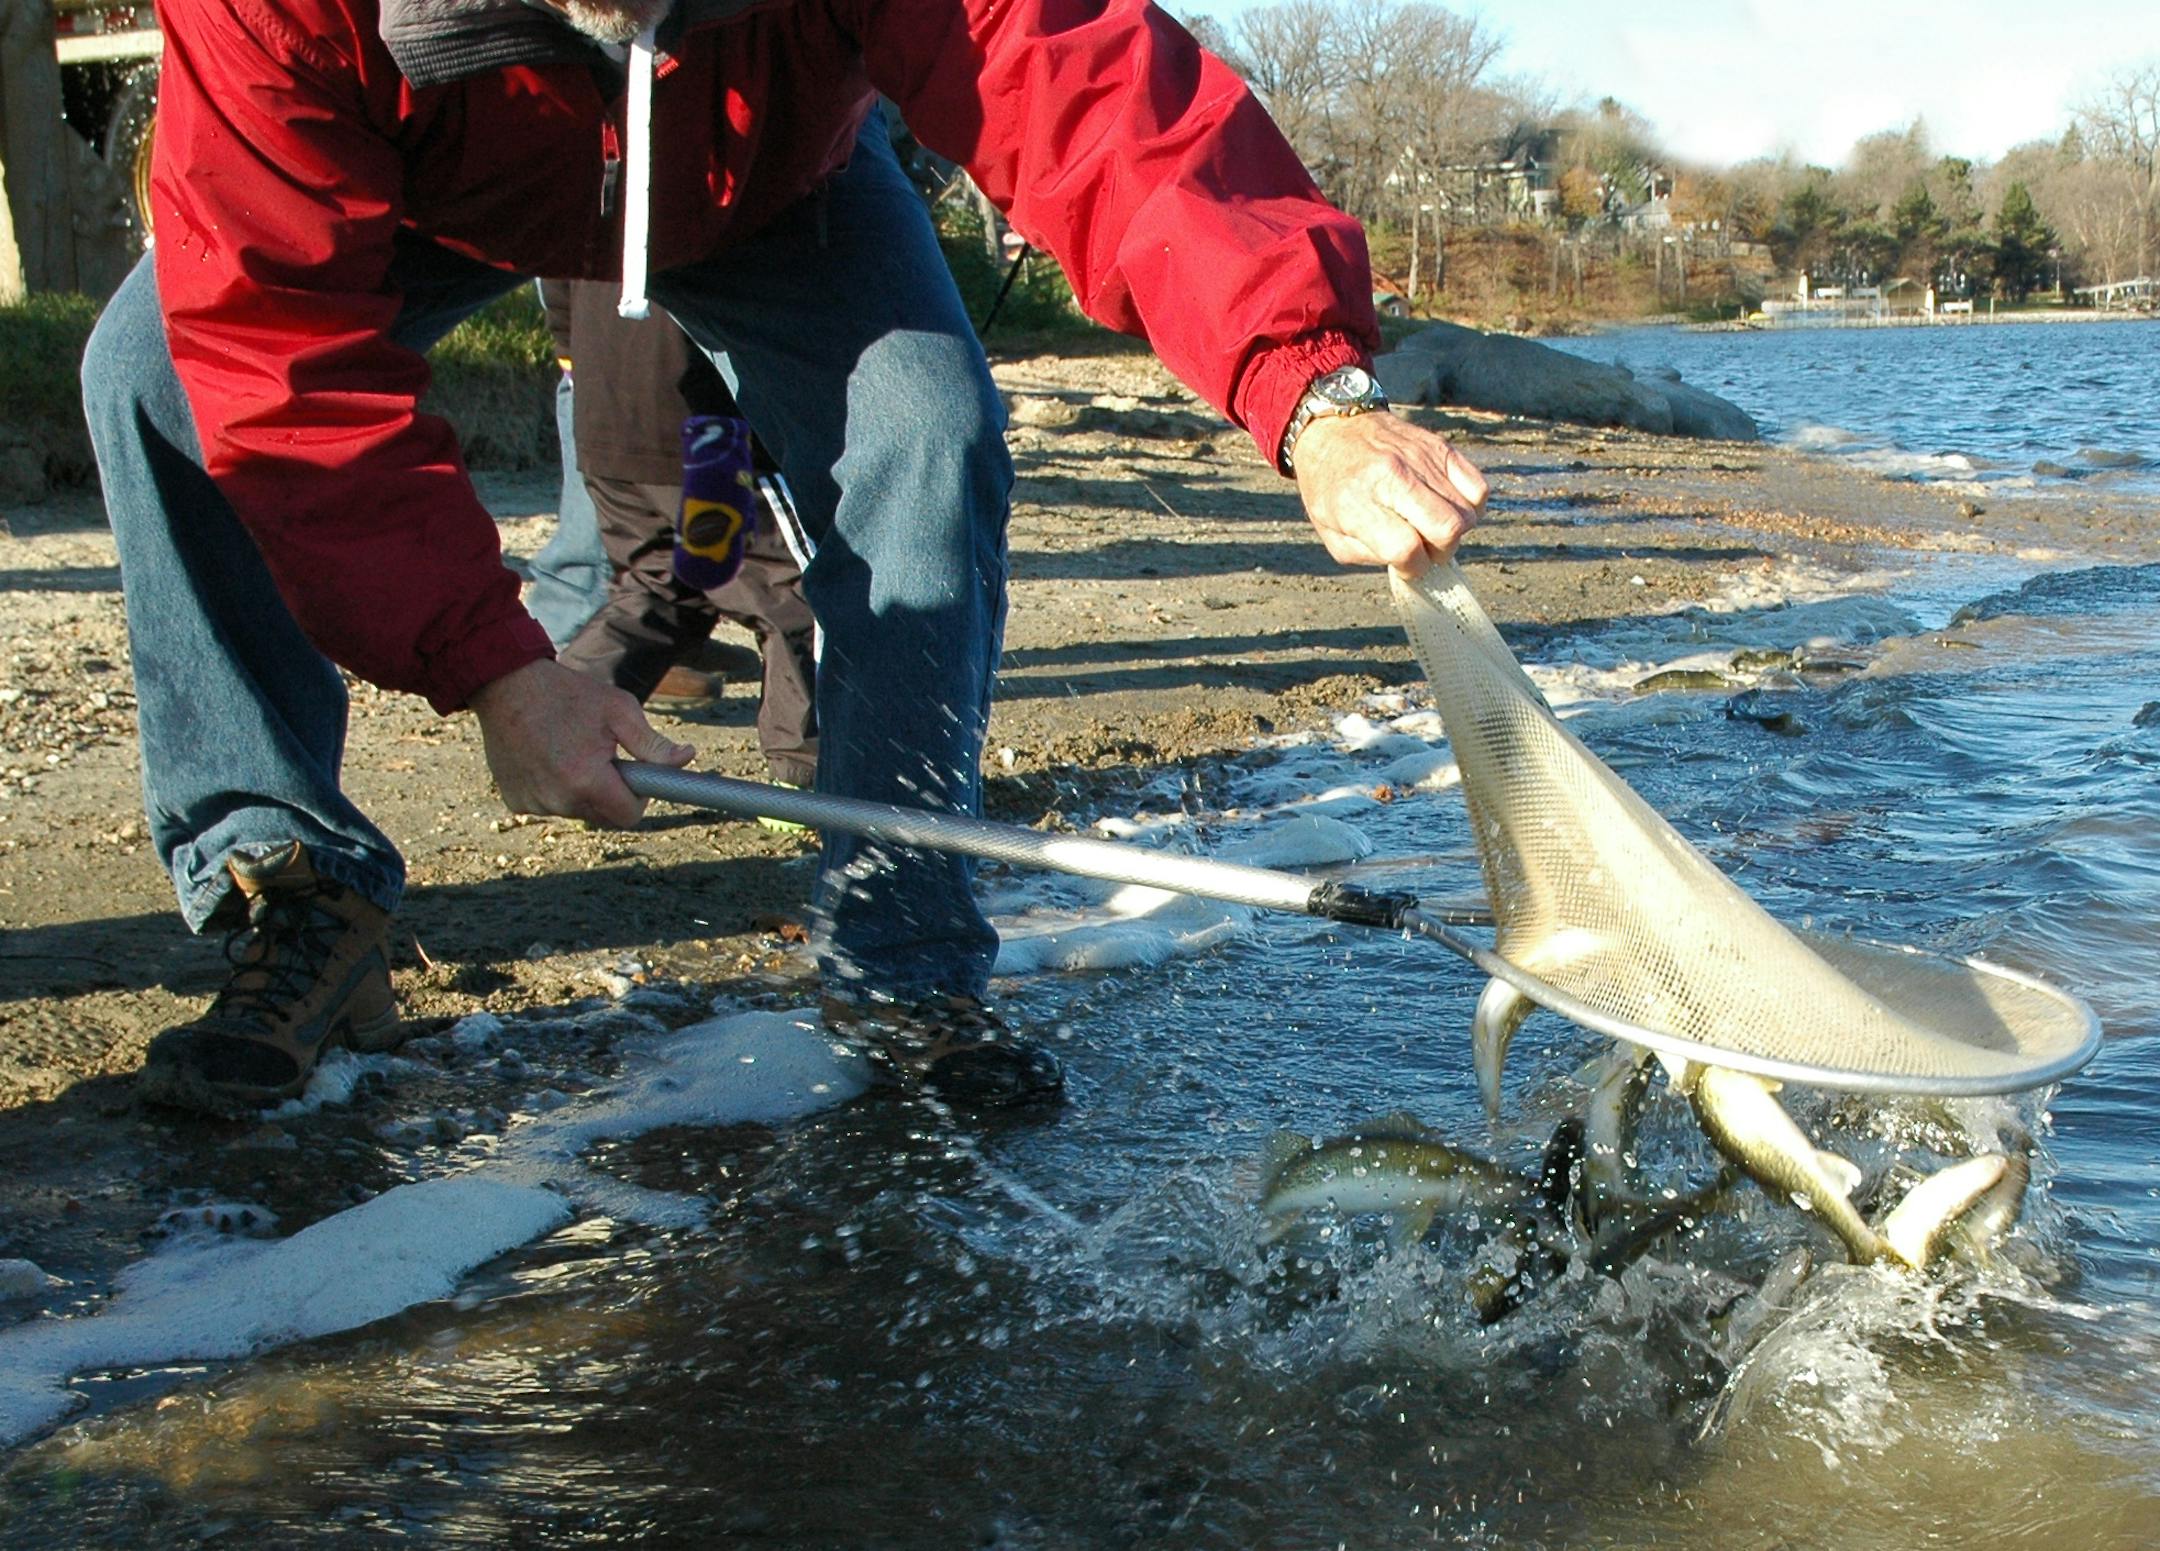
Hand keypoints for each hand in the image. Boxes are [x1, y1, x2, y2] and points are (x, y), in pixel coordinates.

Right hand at [468, 658, 693, 826]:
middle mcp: (558, 800)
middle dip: (611, 793)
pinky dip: (554, 789)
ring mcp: (533, 803)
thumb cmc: (568, 694)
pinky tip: (547, 758)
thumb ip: (653, 744)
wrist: (506, 684)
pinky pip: (549, 806)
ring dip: (581, 791)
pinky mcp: (515, 801)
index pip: (629, 816)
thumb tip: (686, 759)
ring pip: (577, 812)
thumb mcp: (618, 710)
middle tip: (601, 756)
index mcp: (587, 780)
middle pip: (604, 816)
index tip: (633, 776)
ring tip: (570, 750)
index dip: (638, 798)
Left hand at [1292, 412, 1486, 575]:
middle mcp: (1394, 477)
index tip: (1406, 564)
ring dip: (1453, 532)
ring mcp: (1422, 460)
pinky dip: (1470, 507)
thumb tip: (1411, 566)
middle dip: (1441, 552)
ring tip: (1430, 526)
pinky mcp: (1442, 448)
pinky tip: (1448, 509)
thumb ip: (1369, 556)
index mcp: (1359, 502)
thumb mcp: (1331, 534)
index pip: (1407, 549)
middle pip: (1447, 529)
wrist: (1334, 429)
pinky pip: (1478, 488)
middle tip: (1424, 549)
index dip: (1413, 568)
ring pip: (1466, 513)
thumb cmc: (1329, 487)